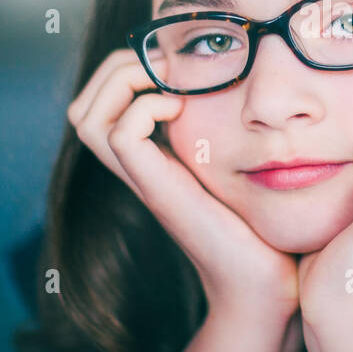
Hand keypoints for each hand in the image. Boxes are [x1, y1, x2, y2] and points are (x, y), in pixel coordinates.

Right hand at [68, 49, 298, 324]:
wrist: (268, 288)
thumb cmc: (267, 230)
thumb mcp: (247, 169)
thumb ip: (240, 137)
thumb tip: (270, 95)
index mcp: (154, 160)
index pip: (101, 105)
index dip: (124, 70)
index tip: (174, 63)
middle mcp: (139, 168)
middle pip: (82, 108)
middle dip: (115, 68)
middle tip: (164, 66)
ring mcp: (144, 180)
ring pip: (87, 117)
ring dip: (123, 82)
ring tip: (170, 85)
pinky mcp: (159, 190)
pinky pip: (120, 134)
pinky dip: (145, 107)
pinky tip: (182, 109)